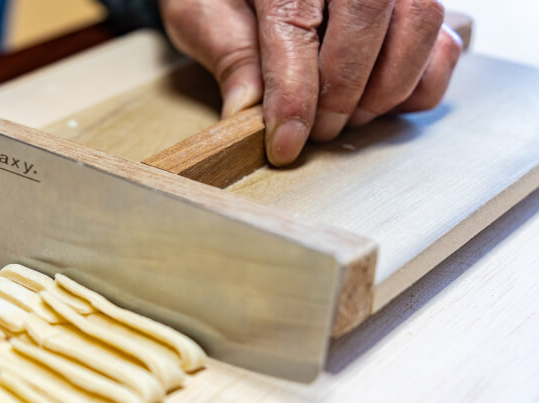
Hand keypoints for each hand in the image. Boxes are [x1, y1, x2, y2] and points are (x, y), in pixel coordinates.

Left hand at [160, 0, 462, 165]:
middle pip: (367, 21)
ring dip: (384, 89)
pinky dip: (420, 80)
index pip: (296, 28)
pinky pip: (445, 38)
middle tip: (317, 133)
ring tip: (345, 118)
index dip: (293, 96)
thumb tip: (245, 111)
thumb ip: (229, 54)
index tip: (284, 144)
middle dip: (341, 95)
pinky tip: (379, 100)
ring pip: (420, 23)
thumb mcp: (203, 11)